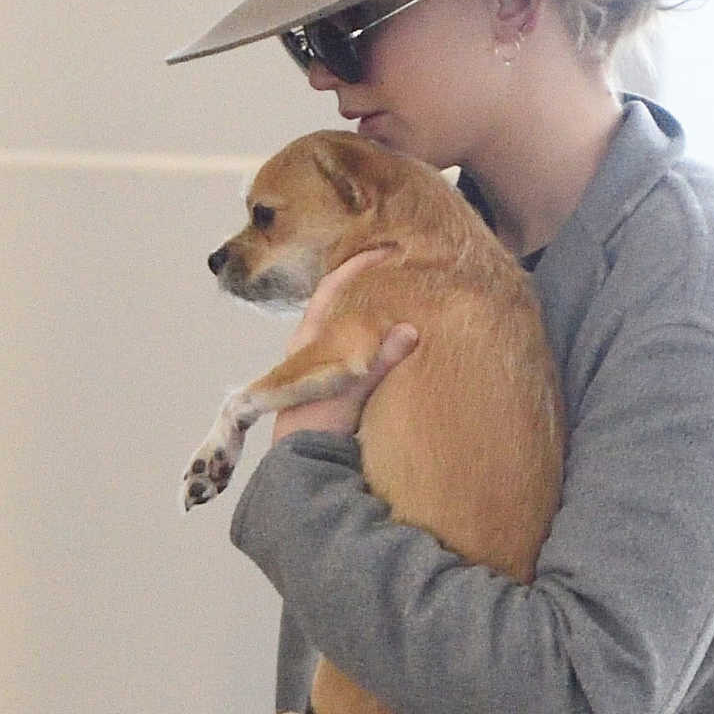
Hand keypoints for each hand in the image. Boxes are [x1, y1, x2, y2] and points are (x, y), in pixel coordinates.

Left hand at [272, 249, 417, 441]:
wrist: (304, 464)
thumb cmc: (319, 421)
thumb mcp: (351, 388)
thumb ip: (381, 360)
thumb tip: (410, 329)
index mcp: (308, 338)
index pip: (331, 287)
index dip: (356, 265)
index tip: (383, 249)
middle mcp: (310, 347)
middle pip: (339, 304)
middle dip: (367, 287)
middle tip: (398, 273)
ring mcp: (319, 367)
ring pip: (347, 328)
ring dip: (370, 314)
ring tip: (401, 303)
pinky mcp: (331, 387)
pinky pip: (354, 351)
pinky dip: (372, 340)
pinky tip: (392, 342)